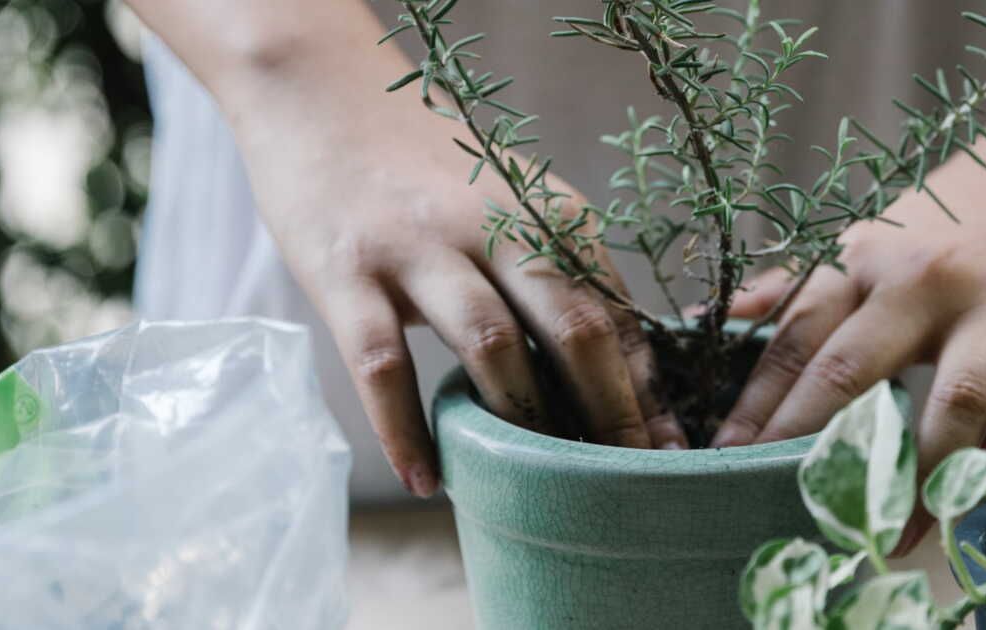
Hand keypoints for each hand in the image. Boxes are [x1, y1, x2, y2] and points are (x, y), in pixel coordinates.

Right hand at [217, 50, 685, 500]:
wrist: (318, 91)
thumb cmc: (424, 167)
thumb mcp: (508, 202)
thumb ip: (554, 267)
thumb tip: (614, 361)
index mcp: (546, 211)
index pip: (616, 309)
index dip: (648, 387)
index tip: (667, 447)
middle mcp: (494, 224)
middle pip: (575, 328)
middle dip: (612, 413)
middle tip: (629, 479)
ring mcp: (419, 245)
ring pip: (492, 345)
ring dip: (522, 423)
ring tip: (538, 486)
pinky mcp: (347, 269)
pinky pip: (382, 364)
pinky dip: (405, 431)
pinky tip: (426, 480)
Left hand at [711, 101, 985, 549]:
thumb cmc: (956, 213)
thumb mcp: (868, 236)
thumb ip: (796, 283)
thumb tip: (715, 314)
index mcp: (863, 257)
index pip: (795, 341)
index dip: (756, 404)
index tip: (725, 455)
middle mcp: (923, 279)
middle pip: (852, 371)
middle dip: (811, 443)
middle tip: (784, 504)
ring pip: (950, 403)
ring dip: (918, 476)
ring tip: (889, 531)